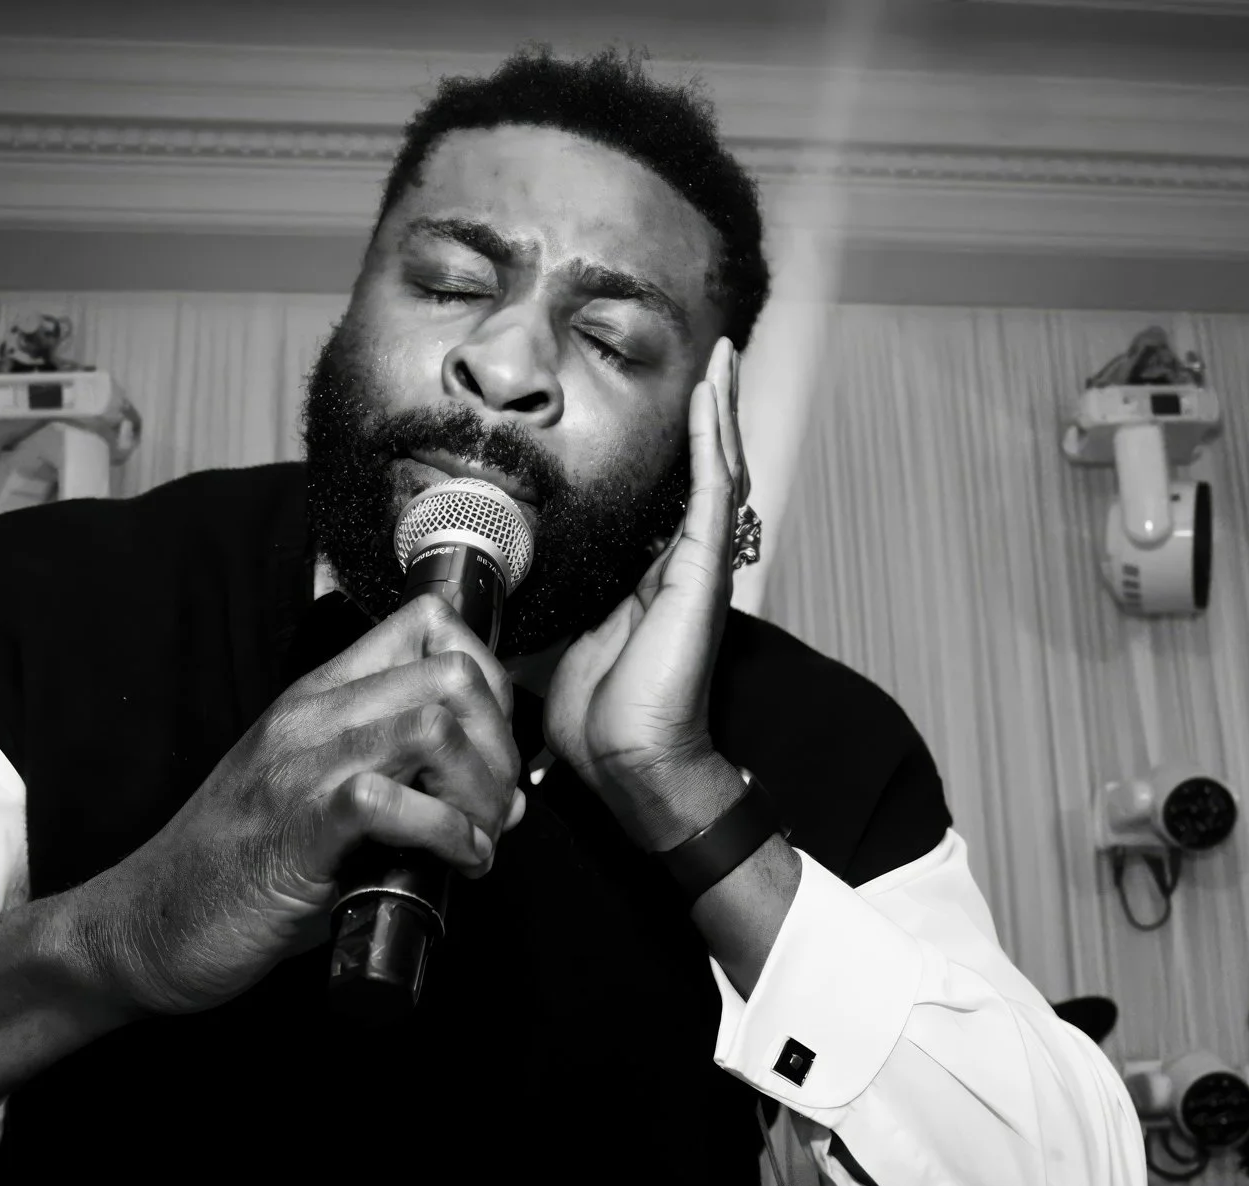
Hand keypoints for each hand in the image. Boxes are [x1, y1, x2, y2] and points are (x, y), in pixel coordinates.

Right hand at [80, 593, 521, 1014]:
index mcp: (318, 699)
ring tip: (478, 839)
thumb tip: (500, 801)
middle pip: (452, 673)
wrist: (146, 928)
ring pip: (434, 725)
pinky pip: (390, 801)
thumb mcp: (323, 804)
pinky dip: (449, 835)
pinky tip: (456, 864)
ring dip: (481, 790)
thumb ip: (403, 786)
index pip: (429, 626)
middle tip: (495, 808)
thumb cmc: (240, 874)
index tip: (492, 749)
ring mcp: (299, 768)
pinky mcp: (296, 829)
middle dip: (500, 744)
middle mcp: (311, 717)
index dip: (489, 683)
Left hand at [547, 337, 750, 850]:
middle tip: (718, 359)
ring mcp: (699, 567)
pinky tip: (711, 400)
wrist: (631, 763)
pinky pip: (710, 493)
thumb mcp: (569, 637)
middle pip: (707, 470)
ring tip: (724, 360)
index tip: (682, 398)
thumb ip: (565, 597)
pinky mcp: (701, 574)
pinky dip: (711, 442)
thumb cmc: (602, 719)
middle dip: (713, 412)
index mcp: (656, 577)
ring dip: (721, 411)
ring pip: (718, 470)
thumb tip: (524, 574)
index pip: (674, 494)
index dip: (681, 445)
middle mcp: (686, 565)